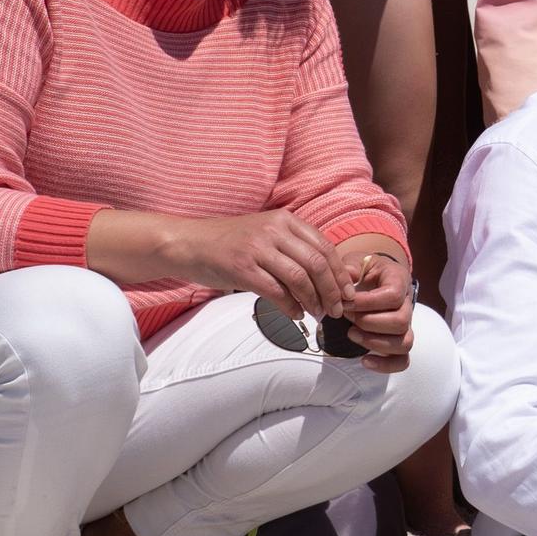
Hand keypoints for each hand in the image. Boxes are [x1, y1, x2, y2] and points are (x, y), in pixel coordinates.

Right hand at [161, 211, 349, 318]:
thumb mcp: (267, 236)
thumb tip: (330, 277)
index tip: (348, 293)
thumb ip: (295, 250)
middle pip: (317, 263)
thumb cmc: (230, 244)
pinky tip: (295, 315)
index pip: (325, 247)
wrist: (187, 242)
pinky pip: (275, 291)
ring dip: (313, 300)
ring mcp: (257, 248)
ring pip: (300, 278)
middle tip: (336, 309)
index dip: (340, 273)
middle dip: (332, 290)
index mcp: (285, 220)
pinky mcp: (241, 267)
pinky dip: (290, 307)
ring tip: (317, 313)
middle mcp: (274, 230)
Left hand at [343, 251, 416, 372]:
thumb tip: (348, 276)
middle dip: (369, 323)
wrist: (373, 278)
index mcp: (399, 281)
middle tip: (347, 318)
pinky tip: (364, 361)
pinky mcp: (398, 341)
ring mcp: (405, 325)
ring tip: (351, 335)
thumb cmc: (363, 271)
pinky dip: (385, 365)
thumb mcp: (355, 261)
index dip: (368, 303)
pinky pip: (402, 360)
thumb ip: (350, 266)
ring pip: (405, 342)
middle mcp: (407, 304)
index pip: (393, 296)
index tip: (345, 304)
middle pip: (401, 321)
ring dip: (375, 342)